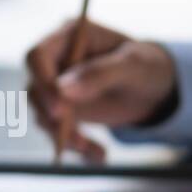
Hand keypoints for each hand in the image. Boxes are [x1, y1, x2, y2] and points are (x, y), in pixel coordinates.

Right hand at [25, 18, 176, 161]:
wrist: (156, 90)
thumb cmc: (147, 66)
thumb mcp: (133, 66)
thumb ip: (100, 74)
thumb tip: (63, 90)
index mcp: (69, 36)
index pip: (37, 56)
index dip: (42, 81)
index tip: (58, 110)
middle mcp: (57, 60)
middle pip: (35, 90)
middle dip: (54, 119)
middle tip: (80, 141)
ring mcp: (57, 86)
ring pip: (43, 115)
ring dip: (65, 137)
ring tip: (96, 152)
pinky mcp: (63, 110)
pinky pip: (57, 131)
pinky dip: (75, 147)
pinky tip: (99, 156)